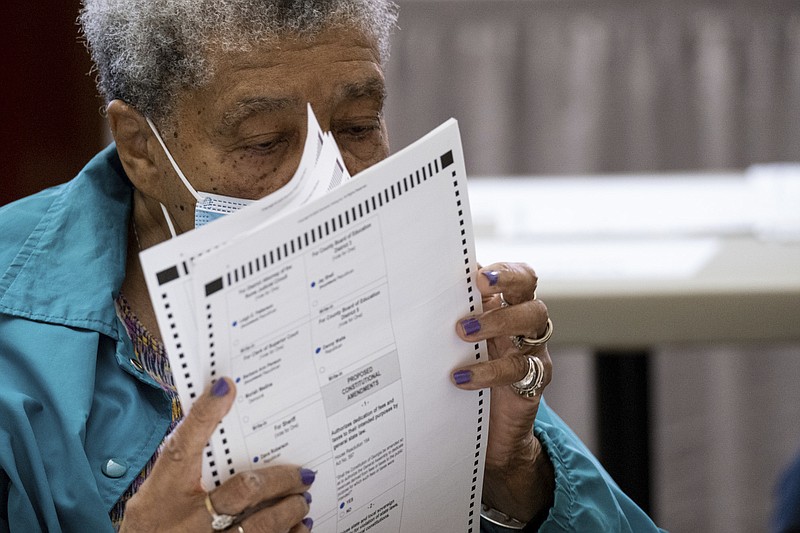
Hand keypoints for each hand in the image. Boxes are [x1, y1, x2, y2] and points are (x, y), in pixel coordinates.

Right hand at [120, 378, 313, 531]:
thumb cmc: (156, 519)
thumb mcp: (160, 490)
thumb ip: (186, 457)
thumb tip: (220, 402)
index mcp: (165, 492)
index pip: (183, 447)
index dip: (205, 415)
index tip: (225, 387)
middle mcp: (186, 520)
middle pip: (242, 491)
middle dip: (279, 480)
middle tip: (303, 474)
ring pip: (259, 527)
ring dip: (288, 512)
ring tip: (301, 502)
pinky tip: (298, 528)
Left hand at [451, 262, 554, 523]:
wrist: (492, 434)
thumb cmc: (472, 376)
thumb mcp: (461, 344)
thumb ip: (453, 316)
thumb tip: (423, 287)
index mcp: (510, 310)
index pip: (520, 278)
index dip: (505, 270)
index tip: (478, 270)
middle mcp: (526, 328)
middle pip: (530, 292)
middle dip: (508, 284)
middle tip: (478, 286)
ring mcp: (532, 355)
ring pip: (532, 325)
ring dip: (499, 322)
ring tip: (463, 331)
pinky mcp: (532, 385)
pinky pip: (520, 371)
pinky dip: (489, 372)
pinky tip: (461, 377)